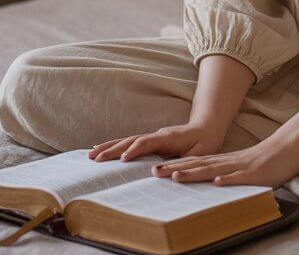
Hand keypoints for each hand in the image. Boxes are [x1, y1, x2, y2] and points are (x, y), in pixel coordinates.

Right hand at [88, 122, 226, 162]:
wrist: (207, 128)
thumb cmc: (205, 143)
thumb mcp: (200, 154)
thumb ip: (184, 162)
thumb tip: (162, 171)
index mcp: (168, 138)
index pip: (146, 142)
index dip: (134, 150)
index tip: (122, 160)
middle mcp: (157, 135)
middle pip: (131, 140)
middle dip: (113, 149)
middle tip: (95, 158)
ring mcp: (152, 136)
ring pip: (127, 140)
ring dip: (109, 147)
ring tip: (91, 154)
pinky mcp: (150, 140)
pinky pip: (129, 142)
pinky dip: (115, 146)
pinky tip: (102, 149)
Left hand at [150, 132, 298, 187]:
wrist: (289, 148)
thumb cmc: (266, 161)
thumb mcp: (241, 168)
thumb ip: (224, 173)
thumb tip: (207, 183)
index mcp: (224, 162)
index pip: (196, 163)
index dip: (175, 166)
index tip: (155, 170)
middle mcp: (229, 163)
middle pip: (199, 165)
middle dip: (176, 169)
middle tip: (154, 172)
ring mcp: (242, 167)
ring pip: (215, 170)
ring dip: (195, 173)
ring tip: (176, 176)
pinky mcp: (256, 174)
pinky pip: (241, 177)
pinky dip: (228, 180)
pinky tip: (217, 182)